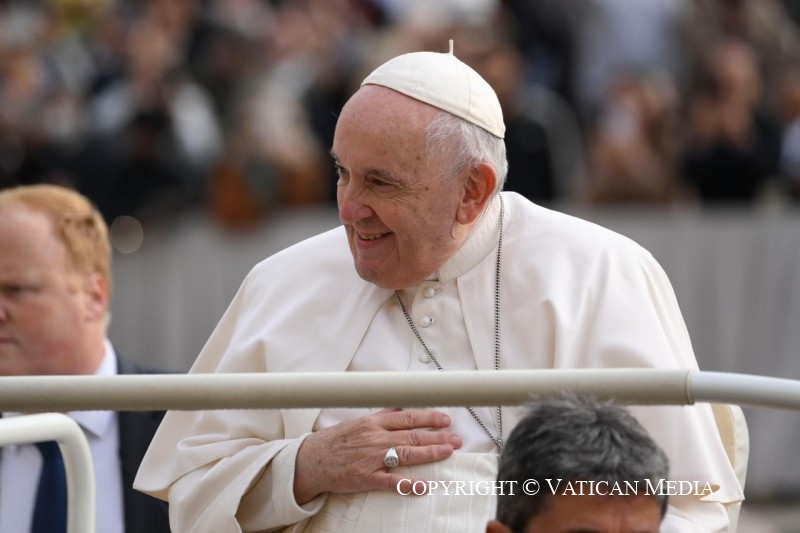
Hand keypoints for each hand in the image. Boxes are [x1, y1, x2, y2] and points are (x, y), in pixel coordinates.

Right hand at [293, 408, 461, 503]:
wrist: (310, 461)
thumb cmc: (333, 441)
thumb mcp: (357, 422)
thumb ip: (380, 416)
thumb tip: (399, 407)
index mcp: (373, 423)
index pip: (407, 417)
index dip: (429, 417)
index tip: (446, 419)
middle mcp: (374, 438)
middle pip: (412, 435)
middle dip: (437, 436)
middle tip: (456, 439)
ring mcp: (371, 458)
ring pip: (406, 454)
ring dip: (430, 453)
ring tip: (448, 452)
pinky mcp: (366, 478)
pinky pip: (391, 482)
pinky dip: (408, 484)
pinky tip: (424, 485)